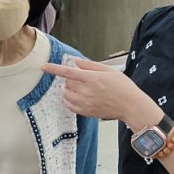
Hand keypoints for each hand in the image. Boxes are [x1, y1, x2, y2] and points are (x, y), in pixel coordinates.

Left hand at [43, 58, 160, 128]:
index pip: (67, 72)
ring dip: (67, 89)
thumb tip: (76, 61)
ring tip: (79, 87)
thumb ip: (90, 65)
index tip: (43, 67)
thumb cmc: (123, 87)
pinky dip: (69, 99)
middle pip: (66, 83)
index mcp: (91, 78)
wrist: (131, 106)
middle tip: (81, 78)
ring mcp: (85, 103)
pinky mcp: (86, 112)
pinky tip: (78, 97)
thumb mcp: (109, 70)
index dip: (53, 69)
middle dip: (69, 78)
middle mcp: (86, 91)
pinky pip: (69, 105)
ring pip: (66, 94)